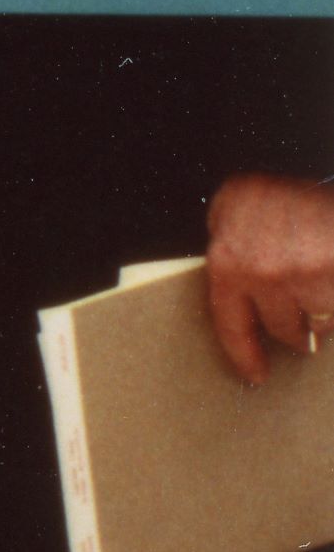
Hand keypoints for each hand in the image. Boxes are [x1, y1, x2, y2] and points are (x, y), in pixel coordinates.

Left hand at [204, 172, 333, 386]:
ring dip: (323, 315)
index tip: (255, 374)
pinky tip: (331, 284)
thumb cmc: (286, 197)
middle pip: (281, 328)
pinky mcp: (331, 278)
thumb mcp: (238, 212)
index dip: (244, 353)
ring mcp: (301, 276)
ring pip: (316, 324)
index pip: (229, 322)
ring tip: (325, 287)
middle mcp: (259, 269)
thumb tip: (232, 296)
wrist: (324, 177)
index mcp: (228, 259)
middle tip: (303, 322)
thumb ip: (230, 250)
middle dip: (294, 330)